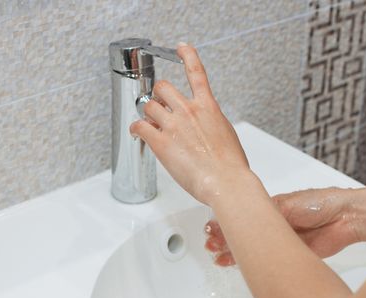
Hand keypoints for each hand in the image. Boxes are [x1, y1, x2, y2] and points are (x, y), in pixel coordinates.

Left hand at [130, 43, 251, 205]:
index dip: (187, 56)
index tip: (181, 47)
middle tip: (158, 107)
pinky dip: (135, 128)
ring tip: (149, 124)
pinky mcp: (161, 142)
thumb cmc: (231, 165)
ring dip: (147, 114)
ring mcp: (174, 125)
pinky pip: (139, 126)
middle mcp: (189, 111)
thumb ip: (211, 122)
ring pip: (149, 105)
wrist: (226, 182)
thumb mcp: (226, 134)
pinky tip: (136, 132)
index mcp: (208, 107)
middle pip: (163, 88)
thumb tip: (202, 125)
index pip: (196, 73)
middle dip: (158, 96)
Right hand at [205, 188, 359, 264]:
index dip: (226, 224)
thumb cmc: (318, 203)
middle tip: (210, 245)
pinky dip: (251, 263)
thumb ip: (264, 214)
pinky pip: (266, 260)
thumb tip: (243, 218)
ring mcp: (280, 240)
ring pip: (252, 248)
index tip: (211, 229)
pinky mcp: (290, 253)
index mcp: (270, 208)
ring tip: (217, 256)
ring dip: (234, 252)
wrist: (344, 217)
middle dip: (225, 240)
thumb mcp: (284, 205)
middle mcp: (273, 224)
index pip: (242, 217)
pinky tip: (236, 264)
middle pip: (244, 234)